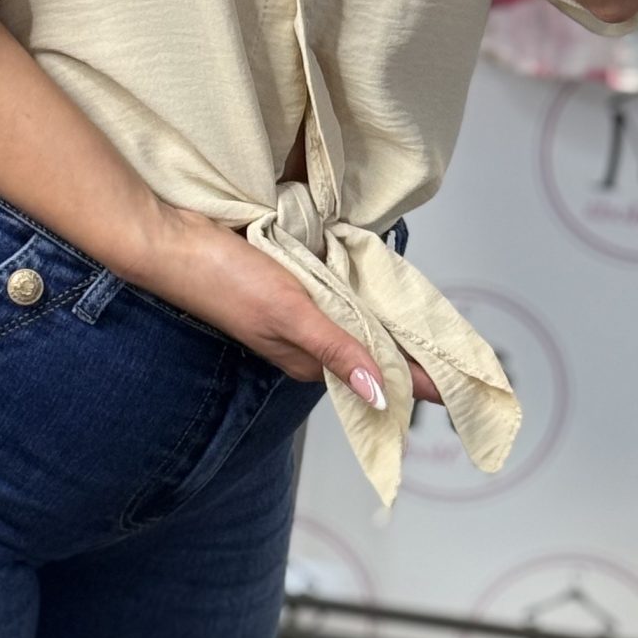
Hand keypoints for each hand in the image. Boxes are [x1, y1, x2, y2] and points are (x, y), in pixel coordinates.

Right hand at [136, 202, 445, 405]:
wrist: (171, 242)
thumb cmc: (223, 279)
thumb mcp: (290, 314)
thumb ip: (337, 351)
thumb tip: (382, 396)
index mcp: (311, 360)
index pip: (381, 375)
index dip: (425, 382)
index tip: (466, 394)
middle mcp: (309, 345)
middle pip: (375, 354)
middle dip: (418, 362)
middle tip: (466, 368)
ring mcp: (298, 320)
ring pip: (359, 330)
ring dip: (393, 334)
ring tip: (436, 341)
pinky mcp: (287, 294)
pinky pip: (338, 305)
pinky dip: (365, 307)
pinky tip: (379, 301)